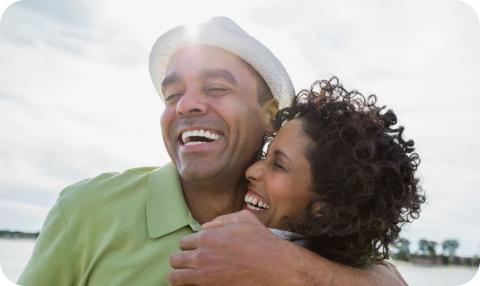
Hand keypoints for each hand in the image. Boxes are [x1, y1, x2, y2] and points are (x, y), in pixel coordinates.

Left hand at [167, 210, 301, 285]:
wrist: (276, 267)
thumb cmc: (262, 242)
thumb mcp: (244, 219)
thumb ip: (221, 219)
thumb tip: (205, 227)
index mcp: (207, 237)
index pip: (183, 243)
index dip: (189, 247)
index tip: (196, 252)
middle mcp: (202, 255)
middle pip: (175, 259)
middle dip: (181, 261)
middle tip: (189, 265)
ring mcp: (204, 274)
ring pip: (174, 276)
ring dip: (178, 275)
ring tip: (186, 278)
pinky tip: (192, 285)